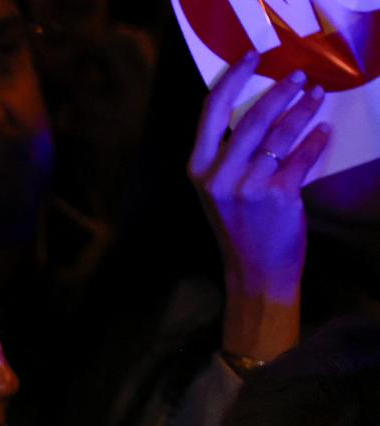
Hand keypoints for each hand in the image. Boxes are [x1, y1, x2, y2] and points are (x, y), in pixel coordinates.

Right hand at [189, 54, 329, 361]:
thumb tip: (261, 109)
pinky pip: (302, 157)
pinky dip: (317, 140)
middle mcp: (217, 177)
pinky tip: (324, 131)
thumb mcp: (220, 189)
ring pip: (280, 134)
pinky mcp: (276, 196)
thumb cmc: (239, 226)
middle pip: (251, 117)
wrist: (253, 271)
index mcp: (198, 170)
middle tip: (300, 75)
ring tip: (317, 95)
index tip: (251, 57)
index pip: (210, 112)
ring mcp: (246, 187)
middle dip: (280, 90)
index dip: (231, 78)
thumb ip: (228, 154)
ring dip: (303, 110)